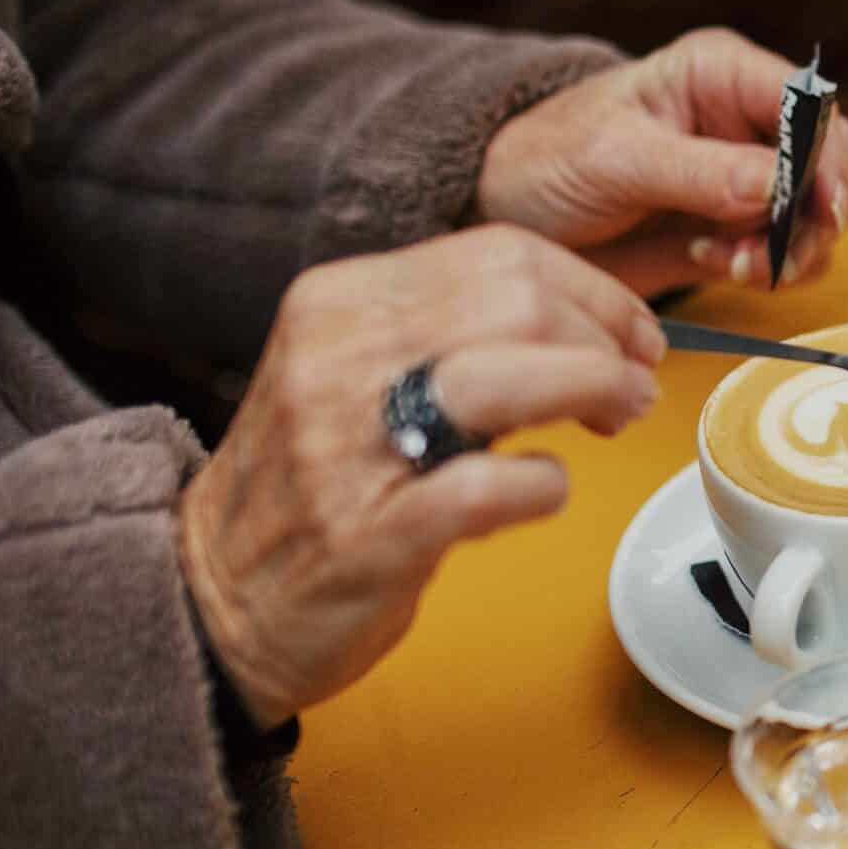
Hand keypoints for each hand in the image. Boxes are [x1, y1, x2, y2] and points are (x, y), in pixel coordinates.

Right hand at [178, 226, 666, 724]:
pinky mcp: (371, 533)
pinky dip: (545, 485)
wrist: (217, 594)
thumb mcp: (362, 369)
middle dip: (605, 337)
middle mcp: (337, 358)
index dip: (595, 291)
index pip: (499, 254)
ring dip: (595, 389)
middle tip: (631, 384)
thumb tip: (587, 317)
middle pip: (519, 300)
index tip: (630, 334)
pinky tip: (543, 490)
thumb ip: (454, 331)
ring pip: (509, 375)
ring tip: (616, 417)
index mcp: (339, 302)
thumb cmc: (320, 481)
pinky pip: (489, 486)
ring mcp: (349, 446)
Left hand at [475, 28, 847, 294]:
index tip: (820, 204)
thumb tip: (775, 185)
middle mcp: (747, 124)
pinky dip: (769, 270)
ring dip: (792, 249)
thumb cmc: (548, 156)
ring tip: (735, 263)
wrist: (508, 209)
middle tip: (778, 249)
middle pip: (830, 163)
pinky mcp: (736, 230)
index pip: (809, 105)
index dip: (826, 153)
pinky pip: (788, 254)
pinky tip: (718, 264)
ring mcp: (746, 180)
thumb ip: (699, 170)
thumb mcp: (615, 155)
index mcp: (723, 76)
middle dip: (814, 212)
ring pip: (817, 216)